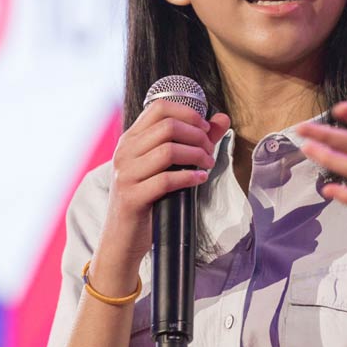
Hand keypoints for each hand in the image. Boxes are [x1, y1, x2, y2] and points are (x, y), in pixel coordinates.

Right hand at [99, 100, 230, 266]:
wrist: (123, 238)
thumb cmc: (148, 199)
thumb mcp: (166, 166)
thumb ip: (194, 140)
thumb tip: (223, 119)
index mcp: (131, 140)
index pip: (159, 107)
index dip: (188, 113)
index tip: (205, 128)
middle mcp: (125, 152)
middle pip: (168, 127)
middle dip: (197, 136)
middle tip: (210, 150)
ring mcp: (126, 174)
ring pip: (168, 150)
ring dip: (196, 155)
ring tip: (208, 164)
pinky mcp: (132, 196)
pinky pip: (166, 180)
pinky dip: (189, 177)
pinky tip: (200, 179)